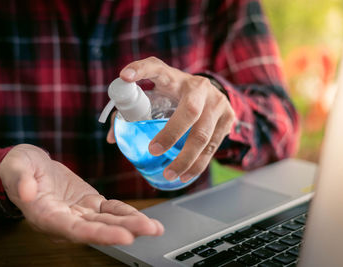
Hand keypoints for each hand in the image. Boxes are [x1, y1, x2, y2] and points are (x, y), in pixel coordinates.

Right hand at [0, 144, 163, 244]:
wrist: (30, 166)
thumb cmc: (19, 167)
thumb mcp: (16, 167)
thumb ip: (21, 180)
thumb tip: (27, 193)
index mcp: (46, 215)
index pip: (73, 230)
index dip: (98, 234)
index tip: (122, 236)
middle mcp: (65, 220)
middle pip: (97, 229)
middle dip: (124, 230)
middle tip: (149, 229)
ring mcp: (80, 213)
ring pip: (108, 222)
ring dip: (132, 224)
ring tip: (155, 228)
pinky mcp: (90, 204)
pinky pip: (111, 210)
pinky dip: (127, 213)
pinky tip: (144, 218)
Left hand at [107, 57, 234, 181]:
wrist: (210, 92)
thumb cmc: (175, 95)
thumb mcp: (157, 94)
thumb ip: (134, 110)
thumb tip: (113, 138)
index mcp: (174, 78)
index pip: (156, 67)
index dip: (140, 69)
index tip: (125, 77)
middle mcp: (199, 87)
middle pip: (190, 111)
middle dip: (171, 134)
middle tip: (152, 151)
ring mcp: (217, 102)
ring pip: (203, 134)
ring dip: (186, 159)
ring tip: (169, 174)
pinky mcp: (228, 118)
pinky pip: (213, 146)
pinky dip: (198, 164)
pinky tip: (186, 175)